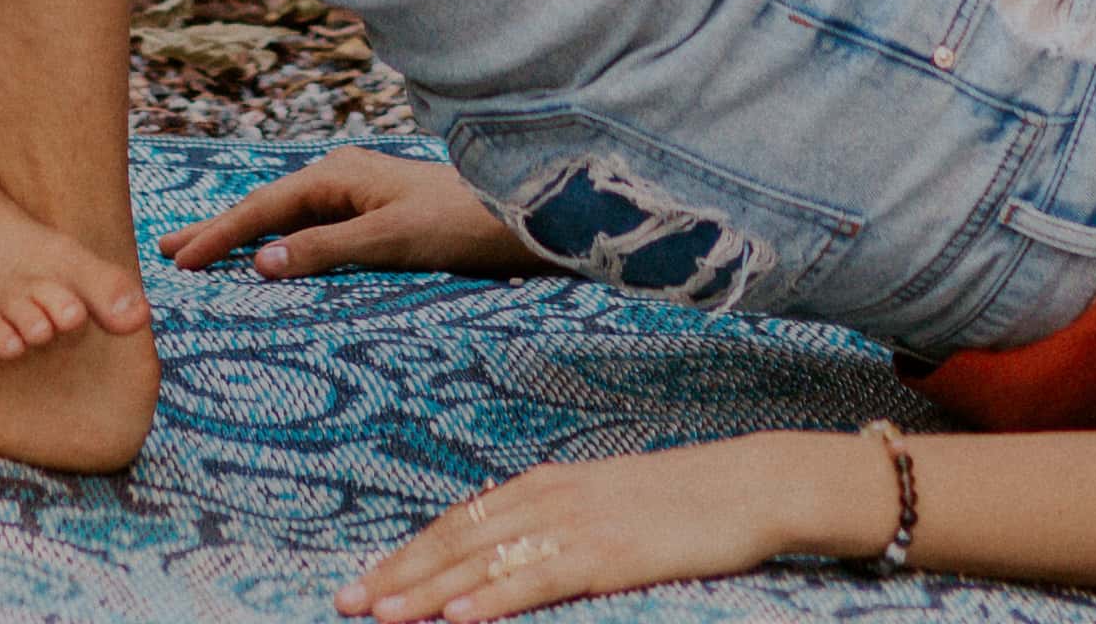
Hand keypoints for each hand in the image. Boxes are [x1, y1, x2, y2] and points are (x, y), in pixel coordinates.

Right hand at [169, 146, 534, 282]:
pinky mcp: (374, 214)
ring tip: (203, 250)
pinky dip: (279, 241)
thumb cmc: (459, 223)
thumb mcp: (389, 240)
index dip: (219, 235)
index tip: (179, 259)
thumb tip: (260, 261)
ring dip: (245, 235)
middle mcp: (342, 178)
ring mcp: (358, 194)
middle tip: (167, 248)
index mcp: (338, 176)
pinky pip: (311, 227)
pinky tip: (269, 252)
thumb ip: (324, 249)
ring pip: (287, 216)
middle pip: (266, 206)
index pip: (263, 209)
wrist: (520, 213)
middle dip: (218, 228)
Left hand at [342, 436, 879, 618]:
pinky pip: (535, 581)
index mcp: (546, 484)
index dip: (410, 553)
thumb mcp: (606, 502)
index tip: (367, 579)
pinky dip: (490, 600)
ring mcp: (576, 525)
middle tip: (346, 601)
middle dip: (398, 574)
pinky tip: (456, 617)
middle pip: (456, 541)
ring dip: (425, 591)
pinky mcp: (606, 554)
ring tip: (379, 614)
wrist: (748, 485)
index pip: (460, 522)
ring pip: (482, 562)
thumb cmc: (681, 500)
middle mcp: (550, 499)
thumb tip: (509, 549)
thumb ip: (556, 520)